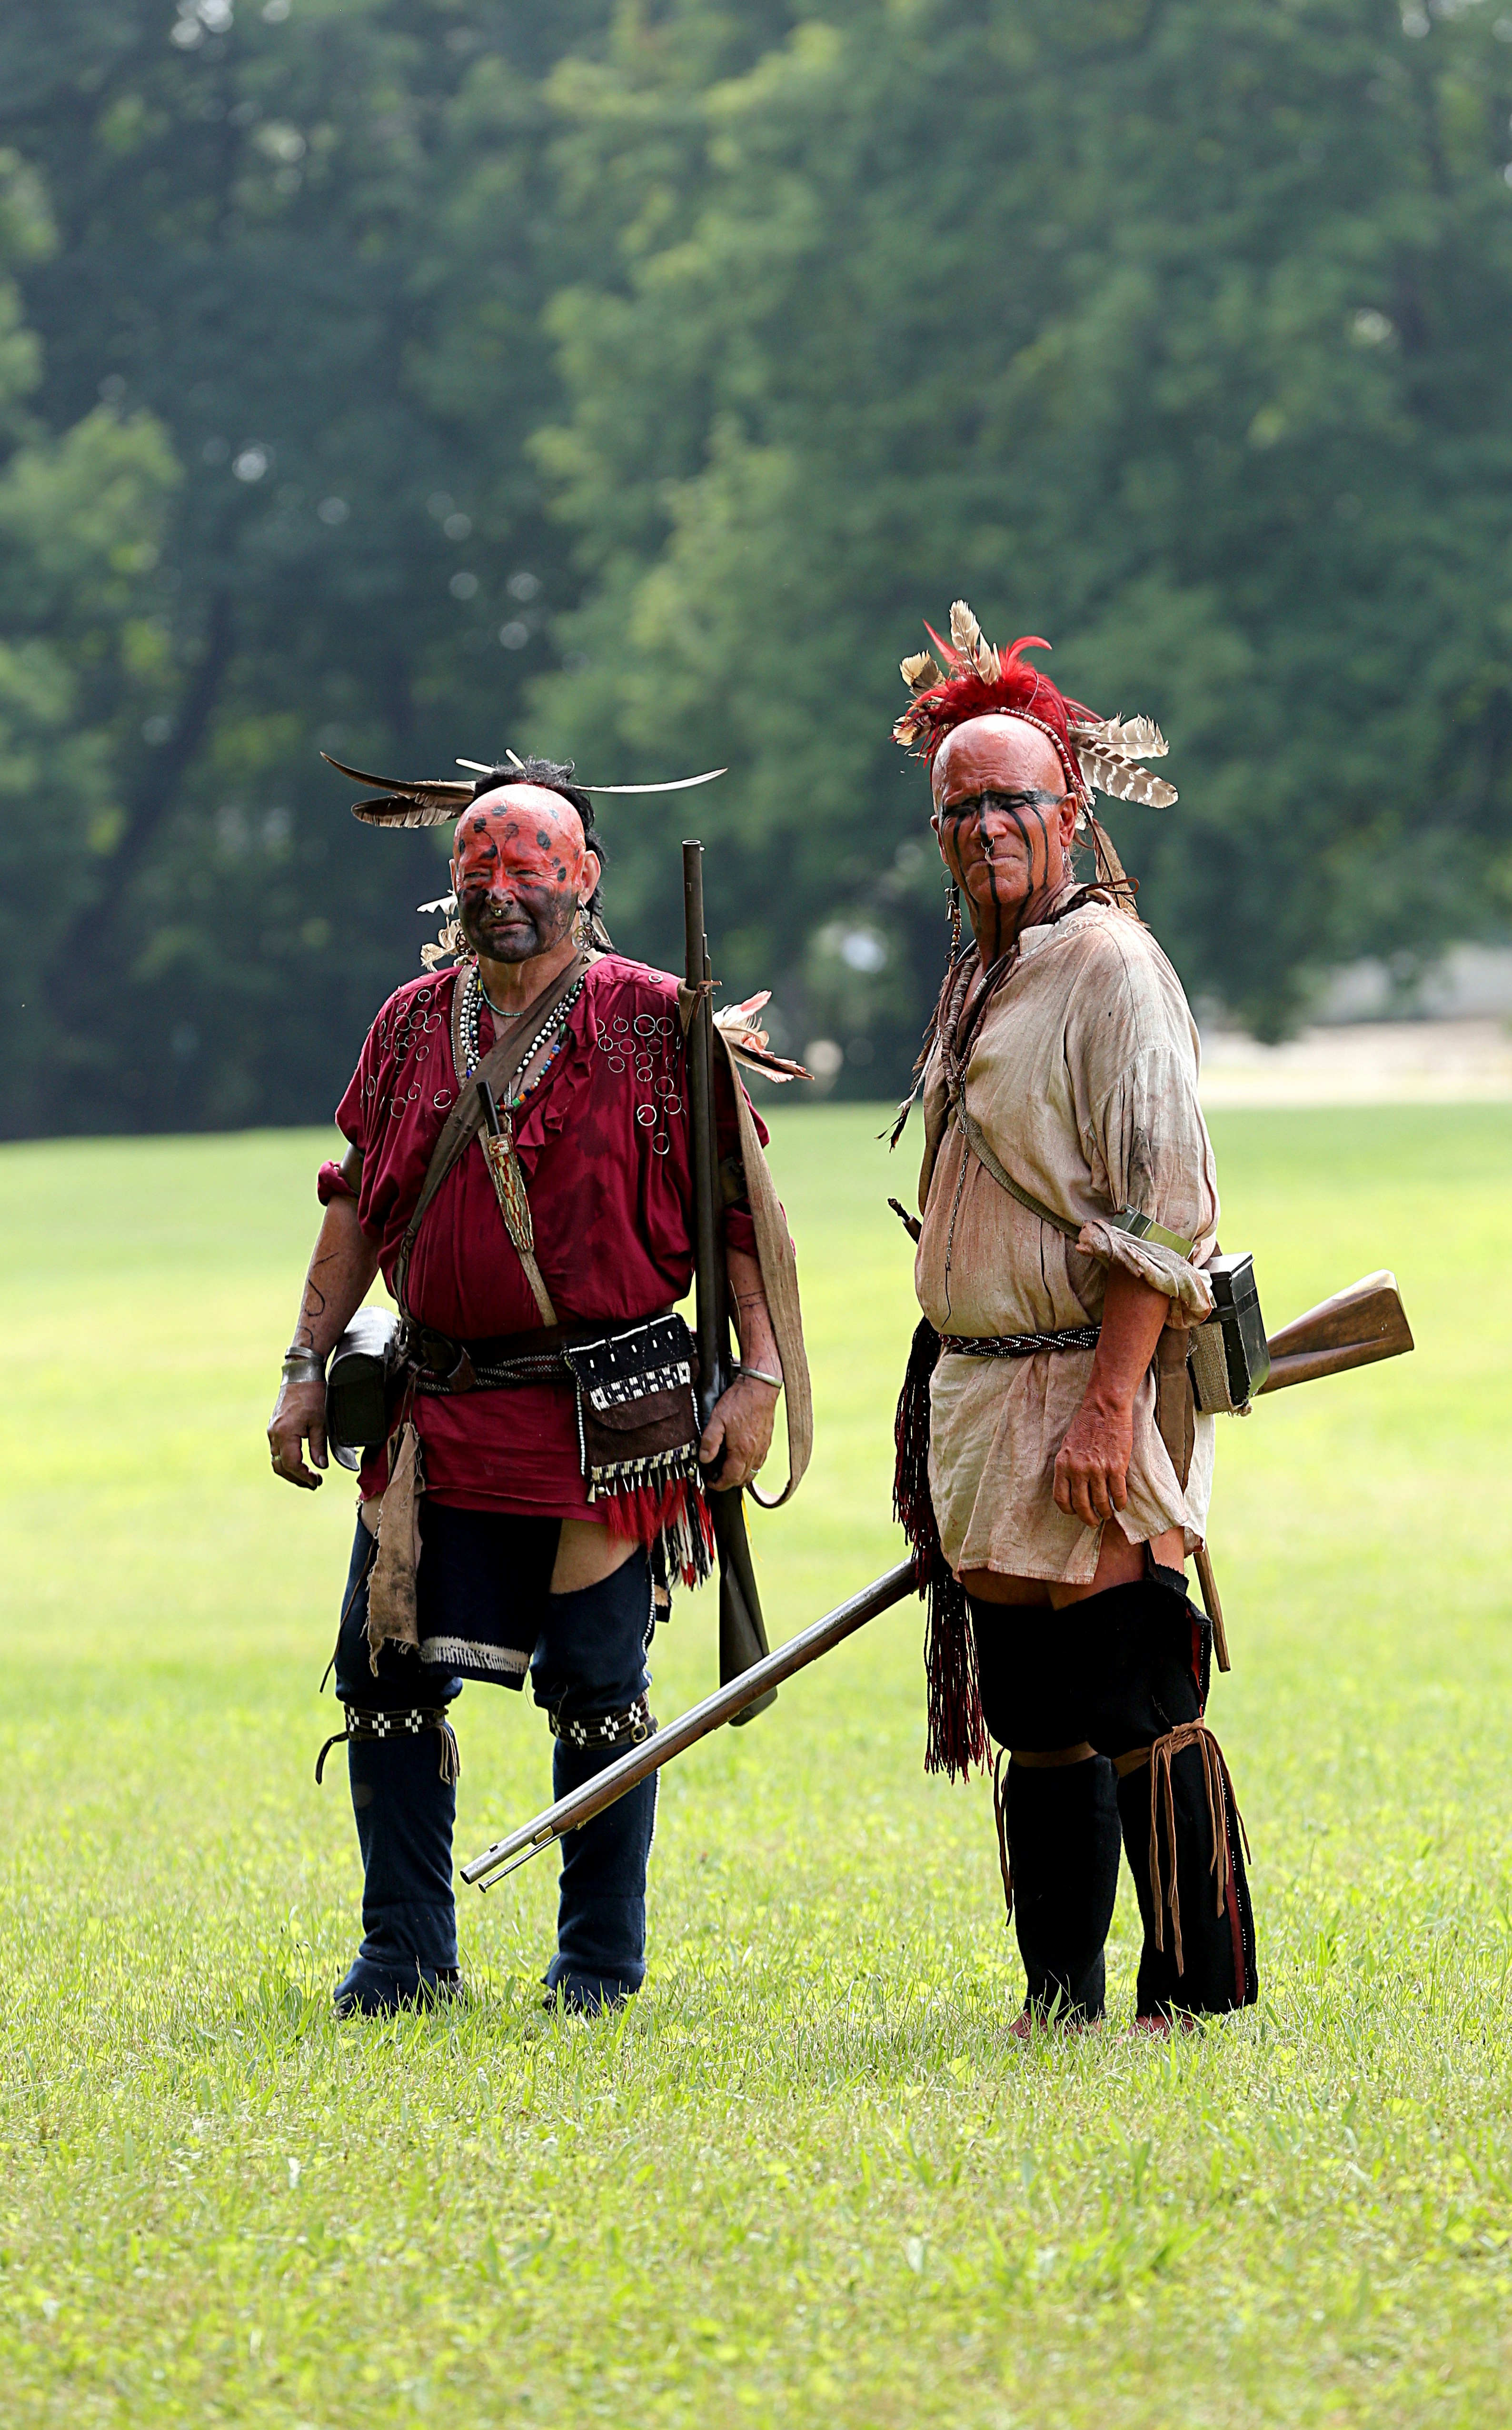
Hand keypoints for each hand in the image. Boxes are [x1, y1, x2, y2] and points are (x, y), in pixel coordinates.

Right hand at [268, 1378, 329, 1488]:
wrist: (301, 1375)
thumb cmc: (312, 1395)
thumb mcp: (320, 1422)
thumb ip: (319, 1446)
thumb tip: (321, 1466)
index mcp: (285, 1433)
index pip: (292, 1465)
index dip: (304, 1477)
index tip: (317, 1481)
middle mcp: (274, 1434)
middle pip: (281, 1466)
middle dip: (297, 1478)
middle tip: (314, 1484)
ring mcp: (272, 1431)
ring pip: (276, 1460)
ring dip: (291, 1471)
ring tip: (308, 1477)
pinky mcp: (274, 1427)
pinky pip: (277, 1450)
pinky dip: (287, 1460)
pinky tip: (300, 1463)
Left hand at [700, 1373, 778, 1491]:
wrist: (760, 1388)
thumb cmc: (740, 1401)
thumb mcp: (717, 1419)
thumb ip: (709, 1441)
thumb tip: (704, 1458)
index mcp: (741, 1451)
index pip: (730, 1478)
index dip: (718, 1485)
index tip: (710, 1483)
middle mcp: (754, 1453)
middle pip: (741, 1480)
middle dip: (727, 1483)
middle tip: (716, 1477)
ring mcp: (763, 1449)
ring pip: (752, 1473)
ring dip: (739, 1476)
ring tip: (727, 1470)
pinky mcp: (767, 1442)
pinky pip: (759, 1463)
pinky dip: (749, 1467)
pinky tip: (741, 1458)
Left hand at [1053, 1386, 1132, 1526]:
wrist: (1104, 1409)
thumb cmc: (1085, 1425)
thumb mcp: (1067, 1446)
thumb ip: (1068, 1467)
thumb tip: (1072, 1487)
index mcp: (1063, 1465)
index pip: (1061, 1498)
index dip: (1069, 1510)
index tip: (1076, 1513)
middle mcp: (1078, 1470)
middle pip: (1081, 1505)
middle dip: (1088, 1518)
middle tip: (1093, 1522)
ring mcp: (1097, 1470)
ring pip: (1101, 1502)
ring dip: (1105, 1512)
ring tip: (1108, 1514)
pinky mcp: (1116, 1467)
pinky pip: (1118, 1493)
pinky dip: (1120, 1503)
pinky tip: (1120, 1505)